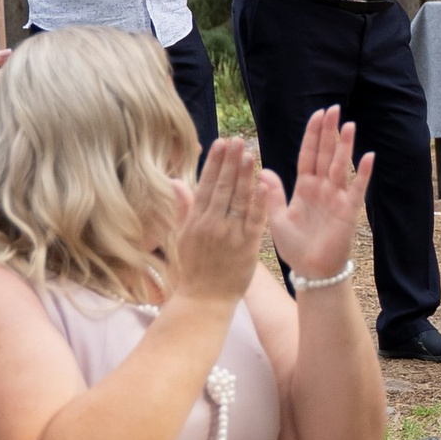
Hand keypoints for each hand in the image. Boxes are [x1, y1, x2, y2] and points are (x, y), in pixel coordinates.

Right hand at [167, 136, 276, 305]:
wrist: (205, 299)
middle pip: (223, 187)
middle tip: (238, 140)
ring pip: (239, 199)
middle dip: (231, 162)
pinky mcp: (248, 246)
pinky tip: (264, 183)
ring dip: (245, 175)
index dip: (215, 162)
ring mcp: (230, 235)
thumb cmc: (194, 267)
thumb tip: (176, 181)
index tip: (221, 142)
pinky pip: (255, 220)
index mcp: (196, 220)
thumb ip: (184, 207)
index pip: (207, 184)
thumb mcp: (183, 236)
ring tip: (250, 154)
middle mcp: (212, 224)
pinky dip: (259, 202)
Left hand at [266, 103, 372, 283]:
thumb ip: (272, 194)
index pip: (308, 155)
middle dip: (329, 132)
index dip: (312, 135)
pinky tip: (369, 157)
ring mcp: (337, 198)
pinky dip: (364, 174)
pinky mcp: (348, 211)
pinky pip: (358, 189)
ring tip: (349, 125)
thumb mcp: (276, 218)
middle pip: (326, 154)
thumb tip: (262, 170)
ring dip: (345, 146)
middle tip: (335, 109)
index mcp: (304, 188)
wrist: (311, 271)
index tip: (317, 114)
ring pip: (341, 166)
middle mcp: (322, 188)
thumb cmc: (294, 246)